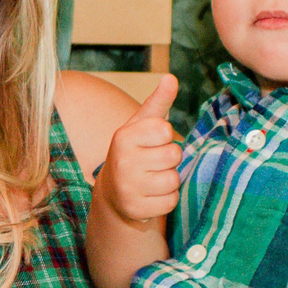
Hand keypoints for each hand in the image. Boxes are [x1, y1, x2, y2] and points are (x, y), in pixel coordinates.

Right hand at [98, 74, 181, 228]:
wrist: (113, 192)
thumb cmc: (134, 152)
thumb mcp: (142, 125)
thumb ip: (158, 102)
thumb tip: (171, 78)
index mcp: (124, 137)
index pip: (166, 130)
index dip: (164, 136)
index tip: (151, 142)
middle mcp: (123, 162)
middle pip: (174, 155)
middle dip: (169, 159)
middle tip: (152, 162)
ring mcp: (128, 188)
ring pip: (174, 180)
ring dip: (169, 180)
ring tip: (152, 178)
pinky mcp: (136, 210)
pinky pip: (171, 201)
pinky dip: (166, 199)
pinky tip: (151, 195)